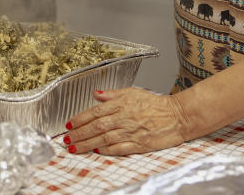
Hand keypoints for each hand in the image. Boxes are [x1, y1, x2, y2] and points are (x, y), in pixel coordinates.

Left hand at [62, 88, 191, 155]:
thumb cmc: (155, 104)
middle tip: (66, 139)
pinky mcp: (139, 144)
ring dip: (87, 144)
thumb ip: (112, 94)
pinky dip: (106, 150)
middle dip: (79, 133)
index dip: (80, 118)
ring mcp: (132, 131)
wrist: (177, 115)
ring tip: (74, 147)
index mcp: (121, 104)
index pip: (95, 111)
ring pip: (104, 138)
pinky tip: (96, 151)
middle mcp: (124, 117)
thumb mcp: (132, 92)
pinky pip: (119, 148)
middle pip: (96, 126)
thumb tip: (95, 93)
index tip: (68, 124)